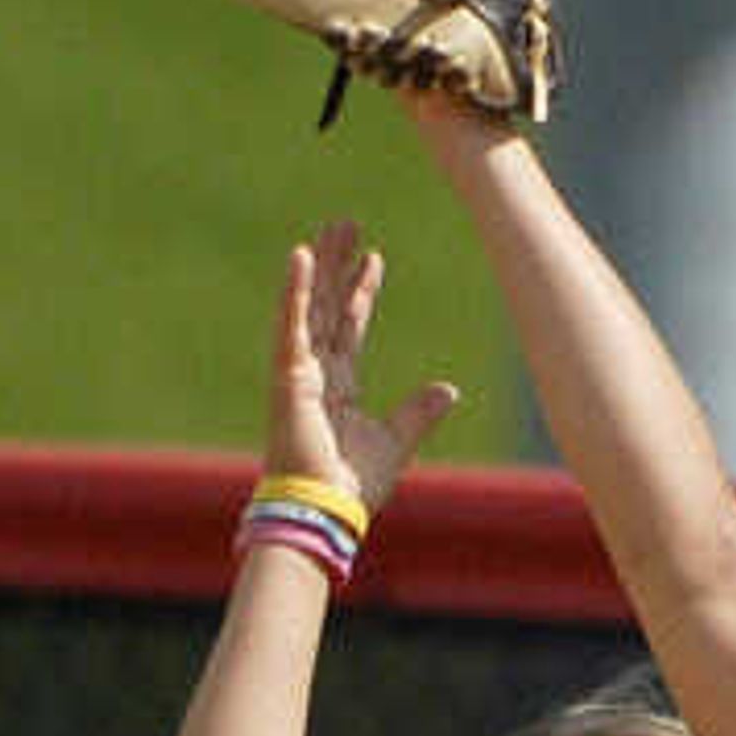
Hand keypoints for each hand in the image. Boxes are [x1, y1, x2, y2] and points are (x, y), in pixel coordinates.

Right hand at [265, 220, 457, 530]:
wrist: (325, 510)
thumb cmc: (351, 486)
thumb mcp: (396, 442)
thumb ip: (418, 413)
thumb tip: (448, 390)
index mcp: (338, 387)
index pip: (351, 327)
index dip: (362, 291)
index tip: (373, 257)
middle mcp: (316, 373)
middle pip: (328, 307)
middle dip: (337, 266)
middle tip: (345, 225)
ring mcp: (299, 372)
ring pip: (313, 307)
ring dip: (321, 266)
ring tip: (331, 228)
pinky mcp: (288, 375)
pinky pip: (292, 324)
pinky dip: (295, 290)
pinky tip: (300, 254)